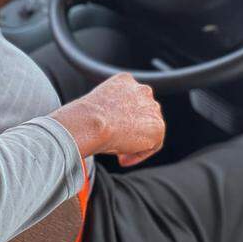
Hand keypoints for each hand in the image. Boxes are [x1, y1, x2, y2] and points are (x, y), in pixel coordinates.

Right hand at [50, 73, 164, 167]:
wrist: (91, 122)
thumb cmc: (85, 116)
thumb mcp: (96, 106)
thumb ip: (108, 111)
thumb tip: (107, 126)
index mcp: (125, 81)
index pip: (131, 99)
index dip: (123, 117)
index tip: (112, 130)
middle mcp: (141, 90)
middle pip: (143, 112)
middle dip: (132, 128)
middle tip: (117, 143)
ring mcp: (151, 108)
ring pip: (149, 128)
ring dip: (137, 142)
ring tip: (119, 154)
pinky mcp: (157, 127)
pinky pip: (153, 145)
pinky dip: (139, 154)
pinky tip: (123, 160)